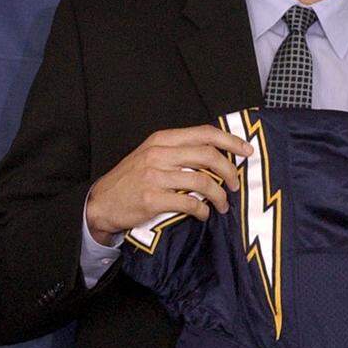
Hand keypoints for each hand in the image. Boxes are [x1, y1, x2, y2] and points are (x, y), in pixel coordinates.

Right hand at [85, 125, 252, 244]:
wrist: (100, 202)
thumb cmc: (132, 179)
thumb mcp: (152, 154)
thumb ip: (180, 151)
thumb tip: (218, 156)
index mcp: (162, 139)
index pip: (205, 133)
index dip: (231, 141)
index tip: (247, 151)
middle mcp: (159, 153)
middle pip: (209, 156)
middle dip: (230, 171)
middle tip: (235, 186)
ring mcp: (155, 176)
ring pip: (203, 181)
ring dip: (219, 196)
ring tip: (222, 205)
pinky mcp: (152, 199)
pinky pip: (190, 203)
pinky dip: (202, 210)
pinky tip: (203, 214)